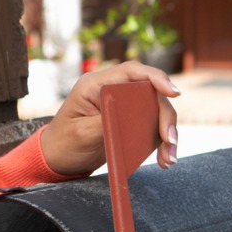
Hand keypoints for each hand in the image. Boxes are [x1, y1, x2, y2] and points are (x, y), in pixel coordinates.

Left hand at [40, 61, 180, 176]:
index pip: (132, 71)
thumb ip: (106, 121)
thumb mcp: (82, 133)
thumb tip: (133, 114)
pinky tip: (164, 157)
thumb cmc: (63, 143)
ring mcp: (122, 104)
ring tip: (169, 157)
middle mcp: (112, 90)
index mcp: (95, 84)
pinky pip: (152, 125)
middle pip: (150, 93)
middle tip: (169, 140)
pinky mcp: (129, 120)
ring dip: (166, 133)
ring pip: (155, 110)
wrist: (57, 160)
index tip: (174, 92)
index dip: (156, 78)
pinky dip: (161, 142)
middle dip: (164, 116)